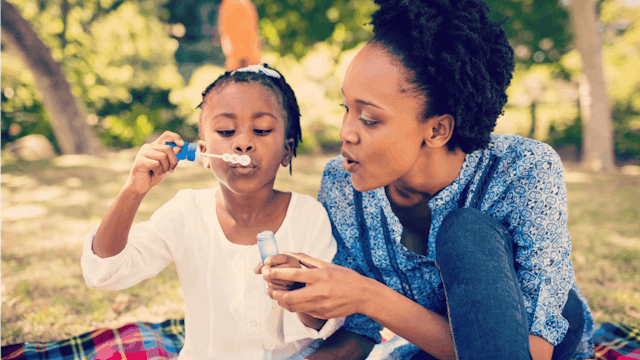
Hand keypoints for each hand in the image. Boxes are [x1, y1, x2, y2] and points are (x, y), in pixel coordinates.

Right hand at [124, 131, 183, 195]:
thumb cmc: (153, 174)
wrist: (140, 186)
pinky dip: (159, 172)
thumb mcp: (165, 165)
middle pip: (168, 148)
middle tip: (171, 170)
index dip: (176, 137)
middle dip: (174, 161)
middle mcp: (148, 147)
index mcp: (155, 146)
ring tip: (159, 172)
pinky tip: (154, 174)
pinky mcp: (140, 161)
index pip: (166, 135)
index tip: (182, 145)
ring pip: (163, 157)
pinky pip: (156, 164)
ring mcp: (143, 153)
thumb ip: (171, 157)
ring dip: (165, 168)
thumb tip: (179, 147)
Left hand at [260, 252, 374, 319]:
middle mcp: (319, 291)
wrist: (362, 295)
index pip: (292, 274)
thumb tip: (288, 253)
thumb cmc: (344, 276)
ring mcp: (320, 305)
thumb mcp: (326, 265)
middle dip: (274, 293)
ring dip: (281, 302)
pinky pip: (302, 311)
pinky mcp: (321, 314)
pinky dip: (293, 306)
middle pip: (288, 297)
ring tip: (275, 295)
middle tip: (267, 288)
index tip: (264, 270)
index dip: (275, 273)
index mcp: (319, 275)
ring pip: (292, 307)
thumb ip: (306, 260)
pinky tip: (289, 301)